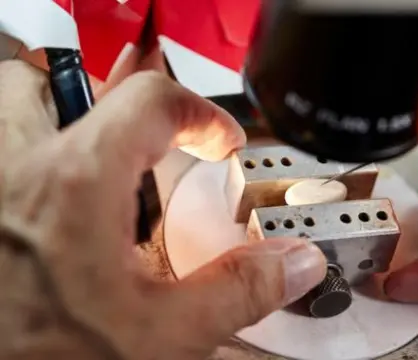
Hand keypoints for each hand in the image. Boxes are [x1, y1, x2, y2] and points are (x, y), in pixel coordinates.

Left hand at [0, 60, 325, 358]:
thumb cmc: (34, 358)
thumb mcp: (158, 336)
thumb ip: (236, 290)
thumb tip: (293, 263)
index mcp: (75, 183)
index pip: (151, 99)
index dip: (201, 114)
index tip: (221, 141)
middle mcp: (15, 169)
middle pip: (57, 80)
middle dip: (110, 100)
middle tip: (146, 141)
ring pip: (16, 112)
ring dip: (64, 125)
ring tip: (106, 175)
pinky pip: (7, 161)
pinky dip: (41, 169)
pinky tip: (66, 221)